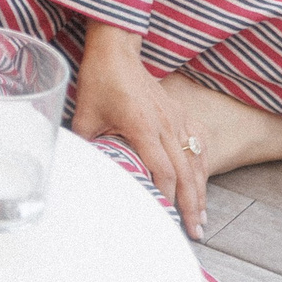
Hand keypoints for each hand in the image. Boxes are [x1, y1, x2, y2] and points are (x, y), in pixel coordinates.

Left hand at [74, 24, 203, 238]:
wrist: (116, 50)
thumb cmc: (99, 81)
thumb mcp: (85, 114)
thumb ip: (86, 143)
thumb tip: (78, 167)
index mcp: (142, 126)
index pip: (162, 170)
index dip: (166, 195)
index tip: (166, 215)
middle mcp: (166, 124)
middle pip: (185, 172)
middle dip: (191, 204)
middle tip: (195, 231)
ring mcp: (177, 118)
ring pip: (196, 161)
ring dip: (200, 190)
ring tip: (202, 217)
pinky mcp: (180, 112)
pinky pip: (198, 144)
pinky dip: (202, 167)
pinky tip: (203, 183)